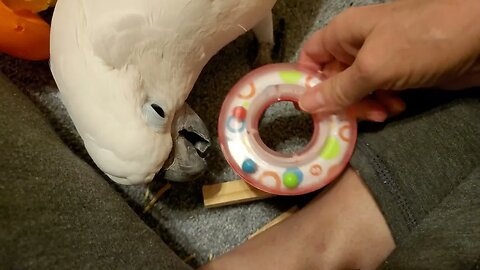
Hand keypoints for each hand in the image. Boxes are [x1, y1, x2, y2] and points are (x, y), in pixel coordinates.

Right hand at [298, 0, 479, 120]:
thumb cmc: (423, 41)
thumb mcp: (374, 67)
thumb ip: (338, 89)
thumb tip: (304, 104)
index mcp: (344, 33)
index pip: (310, 57)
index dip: (307, 81)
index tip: (311, 108)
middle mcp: (358, 45)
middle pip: (333, 79)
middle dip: (342, 101)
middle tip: (357, 117)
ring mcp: (381, 59)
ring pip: (357, 90)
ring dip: (365, 106)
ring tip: (385, 112)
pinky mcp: (400, 73)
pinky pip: (379, 93)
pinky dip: (384, 103)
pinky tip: (398, 107)